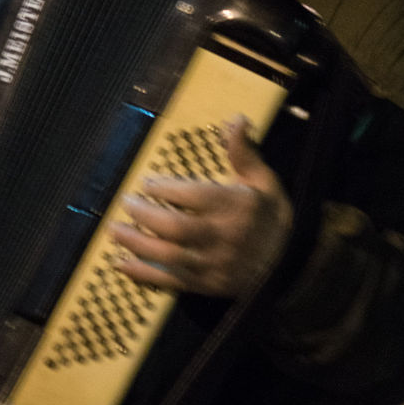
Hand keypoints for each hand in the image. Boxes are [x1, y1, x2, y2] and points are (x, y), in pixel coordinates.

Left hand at [108, 117, 292, 298]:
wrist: (290, 263)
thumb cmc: (270, 214)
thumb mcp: (262, 179)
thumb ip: (243, 152)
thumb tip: (236, 119)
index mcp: (235, 207)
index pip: (195, 197)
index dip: (167, 190)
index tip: (147, 183)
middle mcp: (223, 236)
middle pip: (176, 228)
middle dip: (145, 215)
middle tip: (124, 202)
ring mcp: (213, 264)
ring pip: (169, 256)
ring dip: (137, 243)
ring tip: (113, 230)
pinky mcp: (206, 285)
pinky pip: (171, 281)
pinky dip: (144, 274)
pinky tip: (121, 264)